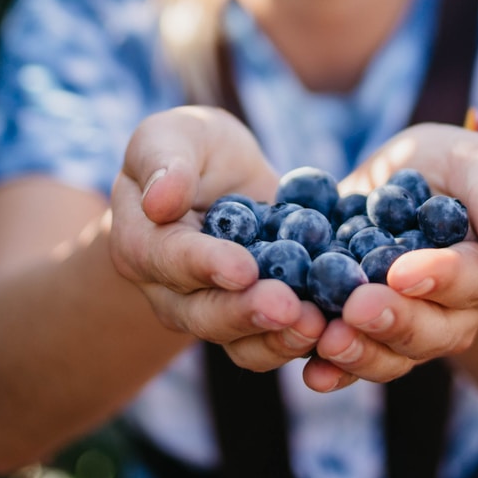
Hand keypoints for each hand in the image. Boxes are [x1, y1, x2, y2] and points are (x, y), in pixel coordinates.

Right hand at [109, 106, 327, 369]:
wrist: (222, 176)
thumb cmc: (190, 148)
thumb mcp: (173, 136)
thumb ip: (164, 162)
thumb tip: (159, 200)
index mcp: (141, 243)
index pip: (170, 259)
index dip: (206, 265)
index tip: (243, 269)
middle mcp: (170, 290)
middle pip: (203, 314)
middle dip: (247, 312)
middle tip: (289, 308)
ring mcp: (212, 311)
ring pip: (239, 341)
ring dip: (277, 338)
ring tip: (317, 326)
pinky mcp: (254, 318)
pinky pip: (273, 342)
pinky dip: (303, 340)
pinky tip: (335, 329)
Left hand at [304, 123, 477, 391]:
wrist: (402, 183)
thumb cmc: (450, 168)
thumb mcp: (474, 162)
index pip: (474, 280)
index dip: (440, 277)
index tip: (402, 272)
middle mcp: (458, 314)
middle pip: (431, 331)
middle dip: (392, 321)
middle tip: (356, 308)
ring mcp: (413, 331)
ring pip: (393, 357)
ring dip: (359, 353)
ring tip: (328, 342)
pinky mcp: (370, 336)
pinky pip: (356, 363)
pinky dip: (334, 371)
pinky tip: (312, 373)